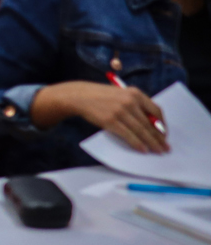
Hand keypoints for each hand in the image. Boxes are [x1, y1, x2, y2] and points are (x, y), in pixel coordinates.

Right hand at [33, 81, 168, 152]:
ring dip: (151, 143)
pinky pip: (128, 135)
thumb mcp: (122, 94)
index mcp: (135, 93)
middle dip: (159, 137)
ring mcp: (120, 111)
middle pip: (150, 123)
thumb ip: (136, 105)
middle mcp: (130, 101)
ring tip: (157, 151)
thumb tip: (151, 124)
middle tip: (165, 147)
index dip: (162, 124)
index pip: (156, 111)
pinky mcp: (110, 121)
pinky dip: (137, 143)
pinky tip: (143, 149)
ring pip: (141, 131)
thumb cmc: (102, 97)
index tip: (164, 134)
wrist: (80, 96)